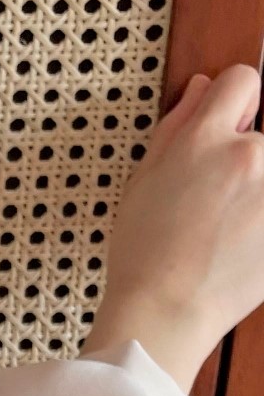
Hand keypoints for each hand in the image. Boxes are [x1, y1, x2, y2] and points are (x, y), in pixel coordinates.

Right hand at [85, 63, 263, 394]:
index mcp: (207, 140)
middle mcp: (251, 157)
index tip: (228, 127)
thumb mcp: (143, 181)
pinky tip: (242, 244)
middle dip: (245, 156)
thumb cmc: (145, 256)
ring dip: (255, 192)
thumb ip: (176, 126)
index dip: (232, 104)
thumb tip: (203, 88)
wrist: (166, 315)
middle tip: (218, 199)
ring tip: (229, 229)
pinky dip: (260, 223)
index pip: (243, 81)